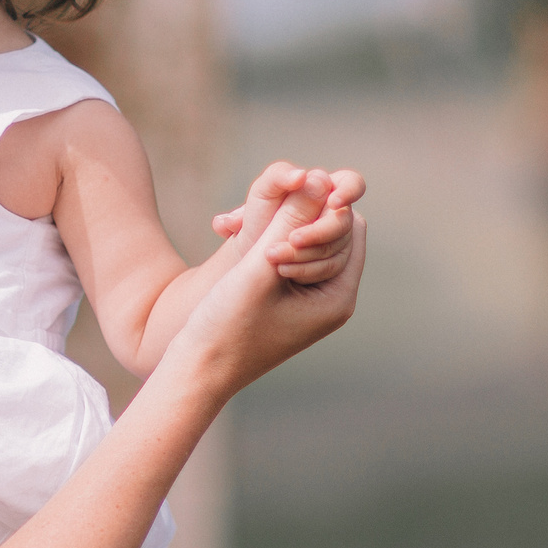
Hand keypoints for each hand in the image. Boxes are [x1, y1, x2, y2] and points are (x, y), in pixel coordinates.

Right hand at [170, 177, 365, 396]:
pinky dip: (265, 239)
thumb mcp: (258, 268)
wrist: (197, 371)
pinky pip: (288, 251)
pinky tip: (227, 232)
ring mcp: (311, 299)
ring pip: (307, 236)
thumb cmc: (226, 328)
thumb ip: (289, 221)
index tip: (277, 229)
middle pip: (333, 230)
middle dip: (295, 218)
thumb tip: (321, 177)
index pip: (350, 225)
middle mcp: (333, 298)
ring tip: (228, 226)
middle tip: (247, 230)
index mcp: (338, 296)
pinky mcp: (289, 297)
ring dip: (274, 225)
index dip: (318, 212)